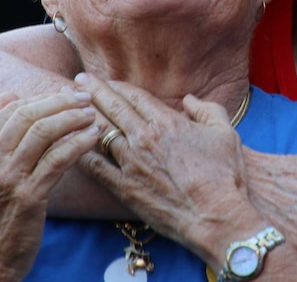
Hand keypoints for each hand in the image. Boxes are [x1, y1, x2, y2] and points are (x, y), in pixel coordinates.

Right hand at [0, 91, 97, 280]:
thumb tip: (8, 94)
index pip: (13, 109)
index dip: (44, 98)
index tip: (68, 95)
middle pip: (30, 115)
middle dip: (62, 102)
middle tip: (87, 99)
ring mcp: (6, 178)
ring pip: (45, 132)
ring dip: (74, 118)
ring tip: (93, 115)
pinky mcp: (28, 196)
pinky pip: (59, 158)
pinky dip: (79, 143)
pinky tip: (93, 138)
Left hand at [75, 75, 257, 262]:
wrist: (216, 217)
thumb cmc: (225, 176)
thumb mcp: (226, 133)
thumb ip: (208, 110)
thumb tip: (190, 100)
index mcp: (167, 122)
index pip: (134, 96)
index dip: (117, 86)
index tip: (104, 80)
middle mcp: (145, 138)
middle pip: (112, 108)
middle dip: (93, 91)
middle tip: (78, 80)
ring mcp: (132, 163)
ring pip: (99, 132)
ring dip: (84, 117)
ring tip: (70, 108)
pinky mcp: (124, 188)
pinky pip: (95, 167)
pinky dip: (82, 153)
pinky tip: (71, 145)